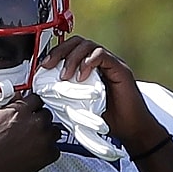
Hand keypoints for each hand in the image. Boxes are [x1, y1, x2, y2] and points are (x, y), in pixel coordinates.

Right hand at [0, 94, 60, 171]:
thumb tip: (16, 101)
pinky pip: (56, 149)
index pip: (36, 99)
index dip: (33, 107)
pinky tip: (34, 154)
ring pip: (54, 131)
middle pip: (47, 114)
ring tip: (32, 143)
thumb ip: (8, 107)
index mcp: (20, 110)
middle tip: (29, 130)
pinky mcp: (48, 155)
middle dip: (39, 121)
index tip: (32, 111)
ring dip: (46, 135)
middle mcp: (34, 122)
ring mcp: (43, 139)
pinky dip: (48, 152)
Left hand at [39, 35, 163, 146]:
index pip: (69, 50)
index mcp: (89, 68)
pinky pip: (102, 55)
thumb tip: (43, 94)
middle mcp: (100, 62)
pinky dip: (88, 62)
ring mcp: (111, 64)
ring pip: (88, 46)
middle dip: (59, 52)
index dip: (54, 54)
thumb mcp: (78, 108)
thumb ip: (64, 97)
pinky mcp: (120, 69)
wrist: (131, 129)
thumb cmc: (108, 120)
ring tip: (65, 76)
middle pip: (77, 42)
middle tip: (48, 66)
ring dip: (72, 58)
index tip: (42, 67)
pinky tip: (81, 77)